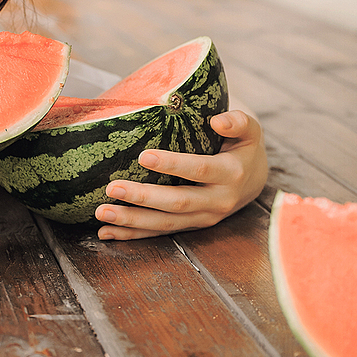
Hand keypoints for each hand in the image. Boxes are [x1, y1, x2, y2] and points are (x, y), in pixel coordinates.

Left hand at [95, 108, 267, 240]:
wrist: (254, 179)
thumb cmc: (243, 146)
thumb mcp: (249, 130)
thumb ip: (237, 122)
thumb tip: (217, 121)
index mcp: (231, 174)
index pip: (199, 169)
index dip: (172, 164)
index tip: (143, 156)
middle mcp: (218, 201)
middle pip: (177, 202)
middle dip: (143, 197)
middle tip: (112, 188)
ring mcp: (204, 218)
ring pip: (165, 223)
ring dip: (132, 221)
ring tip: (103, 212)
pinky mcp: (191, 226)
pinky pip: (160, 233)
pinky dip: (133, 235)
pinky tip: (107, 233)